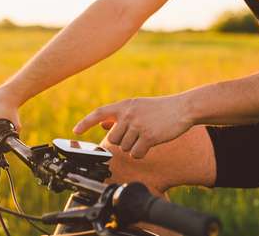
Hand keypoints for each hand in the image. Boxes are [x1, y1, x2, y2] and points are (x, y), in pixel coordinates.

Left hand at [72, 95, 192, 158]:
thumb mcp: (138, 106)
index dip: (86, 122)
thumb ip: (121, 115)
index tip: (75, 131)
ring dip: (134, 147)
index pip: (99, 112)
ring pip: (124, 148)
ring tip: (146, 136)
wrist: (183, 108)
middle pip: (112, 139)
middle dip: (122, 142)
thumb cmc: (160, 109)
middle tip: (136, 136)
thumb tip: (103, 124)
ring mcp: (138, 125)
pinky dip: (141, 153)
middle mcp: (128, 114)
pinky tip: (150, 144)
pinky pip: (136, 153)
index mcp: (124, 105)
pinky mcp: (149, 136)